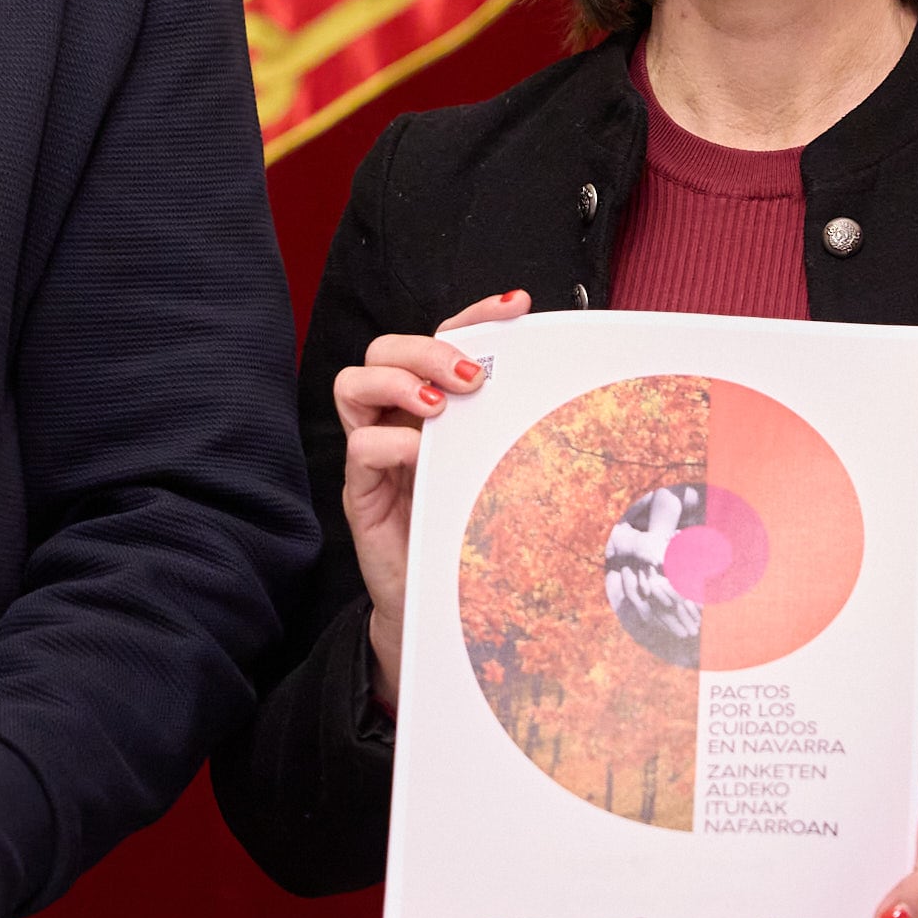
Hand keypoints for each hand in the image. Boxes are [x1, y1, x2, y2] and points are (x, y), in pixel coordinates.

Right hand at [338, 291, 529, 718]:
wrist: (439, 609)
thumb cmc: (472, 538)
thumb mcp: (501, 473)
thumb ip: (512, 433)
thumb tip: (564, 394)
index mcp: (435, 406)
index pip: (441, 337)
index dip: (474, 315)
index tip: (517, 308)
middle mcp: (398, 420)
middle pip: (386, 347)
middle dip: (429, 347)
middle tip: (472, 376)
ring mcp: (375, 454)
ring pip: (353, 381)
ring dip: (399, 381)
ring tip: (440, 405)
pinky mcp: (362, 492)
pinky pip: (361, 446)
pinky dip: (392, 441)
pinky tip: (424, 455)